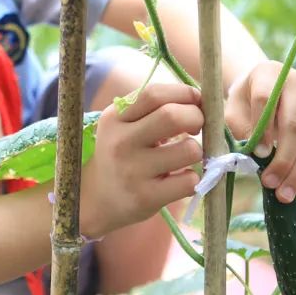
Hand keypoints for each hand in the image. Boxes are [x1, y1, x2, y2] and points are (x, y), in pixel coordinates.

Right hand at [81, 84, 203, 238]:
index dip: (184, 93)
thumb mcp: (123, 127)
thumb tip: (199, 101)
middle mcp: (121, 142)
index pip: (155, 94)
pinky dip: (192, 179)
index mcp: (115, 118)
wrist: (96, 200)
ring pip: (189, 150)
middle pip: (173, 116)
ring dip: (197, 151)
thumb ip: (152, 109)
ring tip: (186, 156)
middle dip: (196, 117)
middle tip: (196, 127)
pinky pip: (188, 181)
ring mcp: (132, 171)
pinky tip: (179, 180)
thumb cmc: (121, 156)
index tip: (195, 102)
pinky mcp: (145, 197)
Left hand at [225, 62, 295, 203]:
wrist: (263, 85)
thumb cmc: (244, 101)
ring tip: (285, 193)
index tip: (258, 155)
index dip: (263, 129)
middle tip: (269, 183)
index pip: (266, 101)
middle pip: (293, 124)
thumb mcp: (233, 109)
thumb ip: (238, 129)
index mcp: (267, 75)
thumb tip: (249, 160)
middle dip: (283, 158)